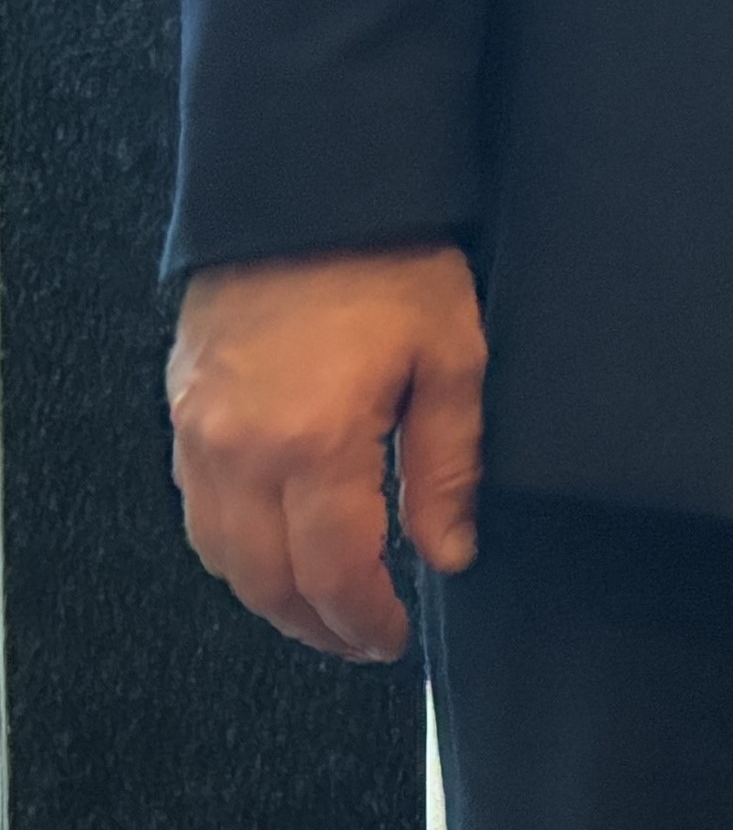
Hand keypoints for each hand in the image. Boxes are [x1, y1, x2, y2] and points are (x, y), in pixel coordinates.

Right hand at [167, 242, 486, 663]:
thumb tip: (446, 552)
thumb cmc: (390, 263)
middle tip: (363, 638)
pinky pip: (198, 510)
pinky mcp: (183, 412)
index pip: (333, 573)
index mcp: (314, 443)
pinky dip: (234, 548)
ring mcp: (200, 433)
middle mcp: (240, 450)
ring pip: (219, 556)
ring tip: (325, 607)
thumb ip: (447, 468)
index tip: (393, 637)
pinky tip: (277, 548)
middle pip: (265, 582)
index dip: (365, 621)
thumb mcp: (452, 361)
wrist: (310, 190)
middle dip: (316, 625)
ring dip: (270, 595)